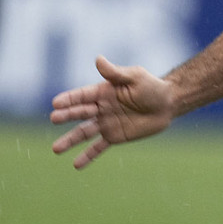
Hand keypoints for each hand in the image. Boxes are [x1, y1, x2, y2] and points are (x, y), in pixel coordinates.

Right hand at [50, 56, 174, 168]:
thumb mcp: (135, 77)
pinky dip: (87, 155)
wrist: (167, 105)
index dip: (69, 99)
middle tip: (54, 119)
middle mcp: (100, 108)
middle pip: (80, 113)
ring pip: (84, 133)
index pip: (82, 96)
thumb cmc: (151, 87)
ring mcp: (106, 123)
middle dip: (67, 116)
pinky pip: (98, 147)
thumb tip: (98, 59)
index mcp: (102, 92)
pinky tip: (76, 165)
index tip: (56, 103)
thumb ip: (116, 72)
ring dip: (70, 140)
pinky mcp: (114, 136)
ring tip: (56, 150)